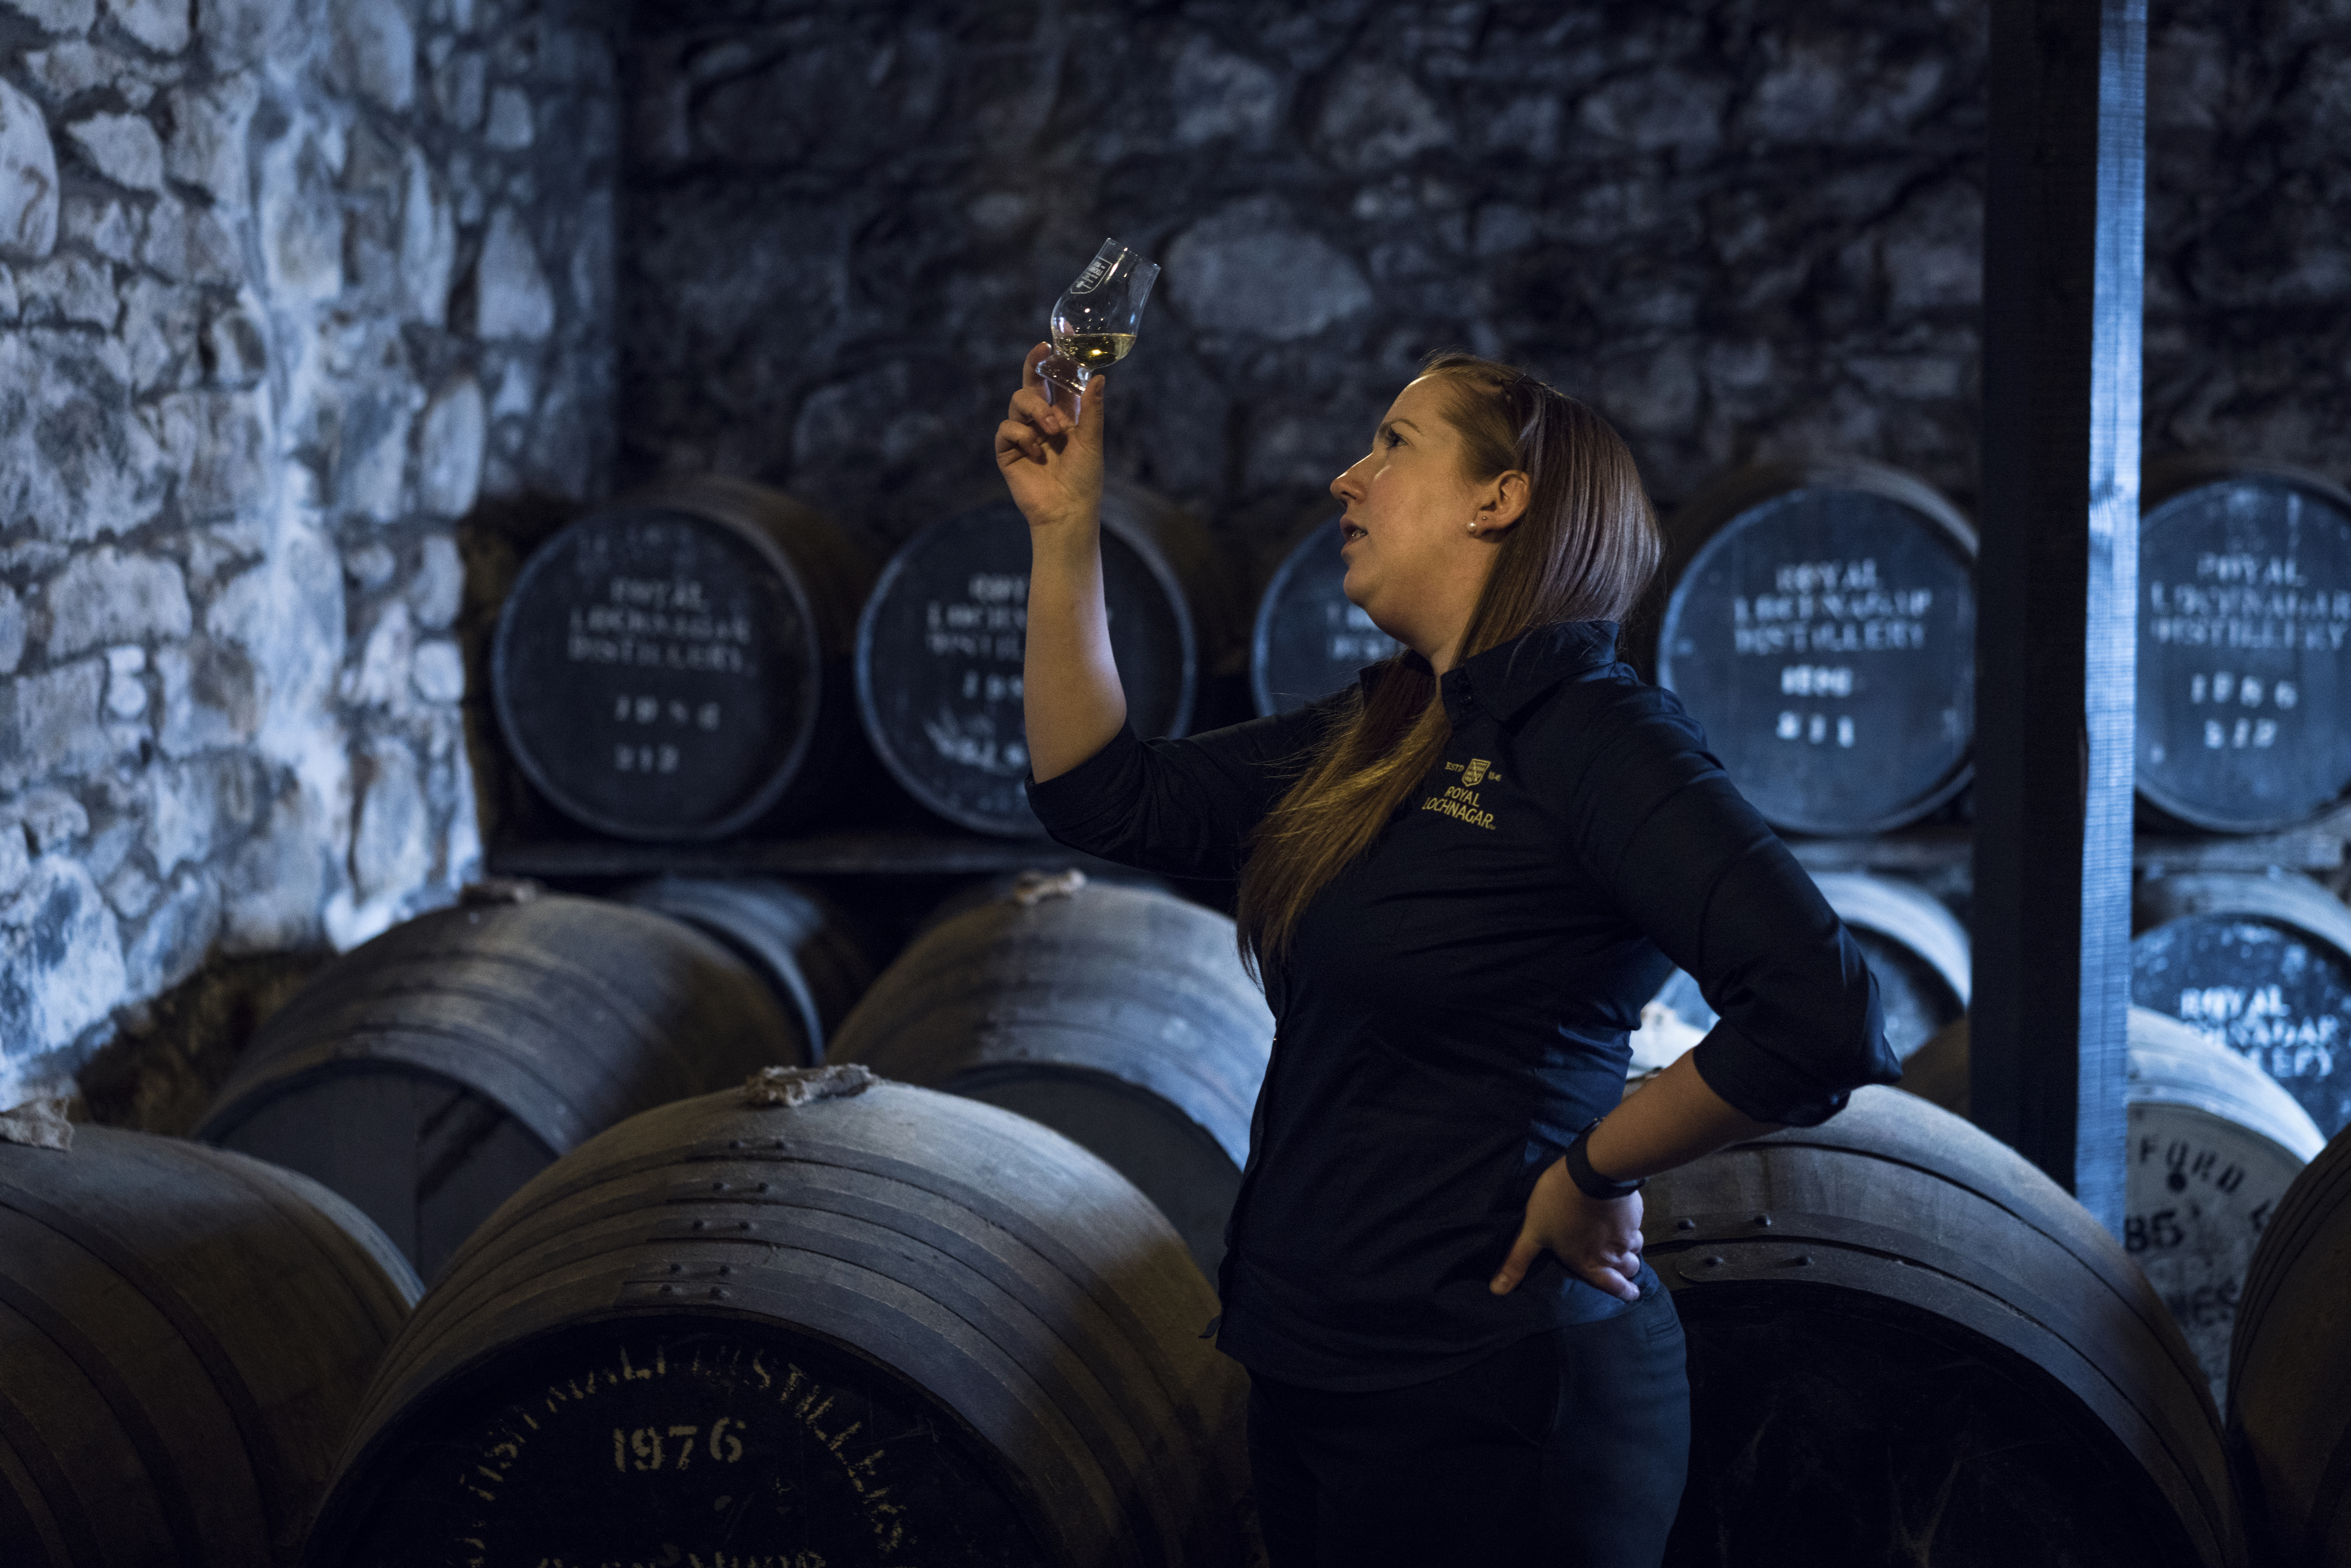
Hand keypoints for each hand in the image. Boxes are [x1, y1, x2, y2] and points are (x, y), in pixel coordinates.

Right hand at [995, 342, 1104, 531]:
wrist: (1067, 512)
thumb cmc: (1084, 480)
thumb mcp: (1092, 441)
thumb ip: (1091, 409)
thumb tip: (1099, 377)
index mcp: (1065, 415)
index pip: (1058, 380)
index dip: (1057, 359)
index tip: (1059, 337)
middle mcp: (1042, 421)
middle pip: (1032, 383)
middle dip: (1034, 365)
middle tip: (1042, 352)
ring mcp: (1024, 434)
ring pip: (1018, 401)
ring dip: (1036, 409)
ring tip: (1053, 429)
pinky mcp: (1008, 451)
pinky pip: (1006, 428)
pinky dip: (1022, 435)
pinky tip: (1036, 452)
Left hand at [1489, 1156, 1644, 1301]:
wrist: (1591, 1172)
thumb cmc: (1558, 1203)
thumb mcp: (1532, 1232)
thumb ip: (1518, 1261)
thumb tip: (1497, 1290)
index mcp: (1588, 1262)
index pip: (1613, 1287)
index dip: (1624, 1293)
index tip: (1632, 1295)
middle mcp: (1612, 1253)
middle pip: (1629, 1269)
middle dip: (1627, 1273)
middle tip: (1625, 1272)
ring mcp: (1627, 1232)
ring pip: (1636, 1248)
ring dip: (1631, 1251)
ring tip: (1625, 1247)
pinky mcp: (1634, 1212)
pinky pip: (1637, 1225)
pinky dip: (1632, 1228)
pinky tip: (1622, 1220)